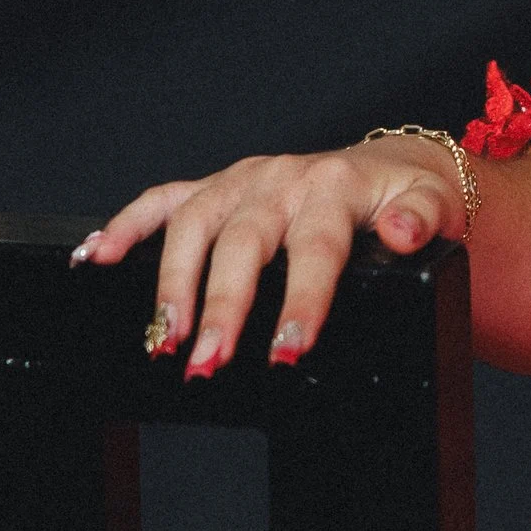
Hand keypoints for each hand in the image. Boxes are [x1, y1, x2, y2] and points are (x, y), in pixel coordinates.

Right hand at [71, 139, 469, 377]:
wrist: (395, 167)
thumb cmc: (412, 199)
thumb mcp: (435, 207)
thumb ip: (422, 220)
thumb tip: (403, 232)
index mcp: (333, 187)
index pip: (314, 248)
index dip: (300, 299)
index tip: (288, 349)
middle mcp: (281, 180)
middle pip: (241, 243)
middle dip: (221, 306)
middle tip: (207, 363)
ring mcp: (242, 181)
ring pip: (192, 226)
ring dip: (170, 284)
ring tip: (162, 341)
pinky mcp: (216, 187)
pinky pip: (161, 202)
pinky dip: (124, 227)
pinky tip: (94, 260)